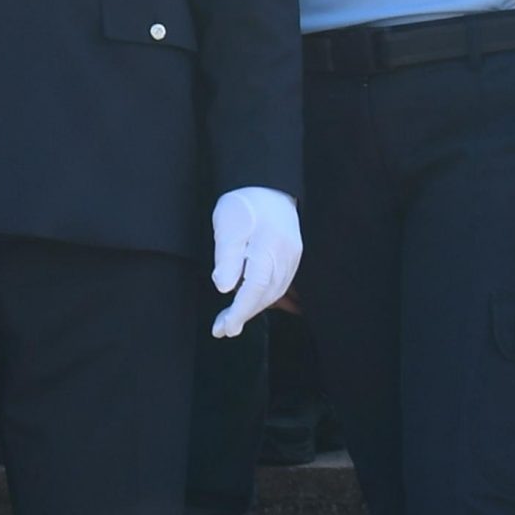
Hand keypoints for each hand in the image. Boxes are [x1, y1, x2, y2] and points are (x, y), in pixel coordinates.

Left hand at [210, 187, 301, 336]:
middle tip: (222, 329)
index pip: (256, 286)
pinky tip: (251, 305)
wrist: (268, 184)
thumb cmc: (244, 203)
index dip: (241, 310)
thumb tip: (223, 287)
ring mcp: (292, 257)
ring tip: (231, 321)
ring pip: (274, 292)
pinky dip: (265, 298)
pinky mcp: (292, 257)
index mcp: (269, 245)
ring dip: (253, 309)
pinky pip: (280, 284)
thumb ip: (227, 254)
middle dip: (244, 315)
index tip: (226, 327)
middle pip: (266, 294)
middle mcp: (286, 254)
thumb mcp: (228, 223)